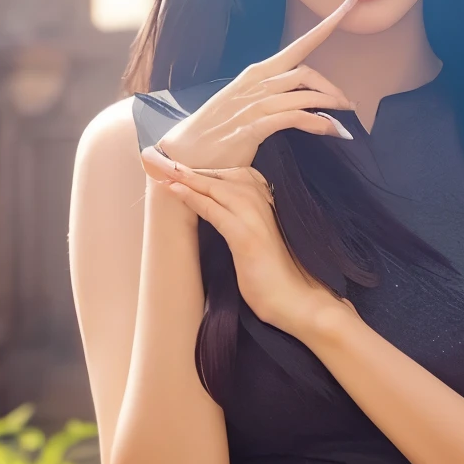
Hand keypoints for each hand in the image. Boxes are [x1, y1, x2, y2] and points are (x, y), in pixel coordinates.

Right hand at [140, 0, 358, 183]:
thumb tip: (298, 98)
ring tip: (343, 121)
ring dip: (329, 106)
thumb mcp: (246, 104)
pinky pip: (294, 118)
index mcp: (257, 73)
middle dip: (332, 87)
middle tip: (347, 106)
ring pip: (304, 94)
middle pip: (306, 71)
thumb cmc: (218, 130)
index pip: (299, 45)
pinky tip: (329, 130)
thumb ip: (271, 97)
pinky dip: (316, 123)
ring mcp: (255, 103)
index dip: (328, 25)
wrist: (186, 152)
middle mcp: (257, 82)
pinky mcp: (253, 126)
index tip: (351, 3)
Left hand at [158, 163, 348, 339]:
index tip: (182, 168)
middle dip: (191, 170)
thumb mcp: (261, 243)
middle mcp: (264, 205)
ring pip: (217, 189)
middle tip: (163, 162)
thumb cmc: (278, 279)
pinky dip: (194, 199)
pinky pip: (215, 211)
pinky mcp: (247, 238)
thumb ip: (245, 225)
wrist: (300, 302)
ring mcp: (256, 220)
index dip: (208, 172)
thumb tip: (219, 217)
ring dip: (188, 178)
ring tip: (163, 170)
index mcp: (270, 204)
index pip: (236, 178)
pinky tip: (175, 190)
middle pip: (224, 178)